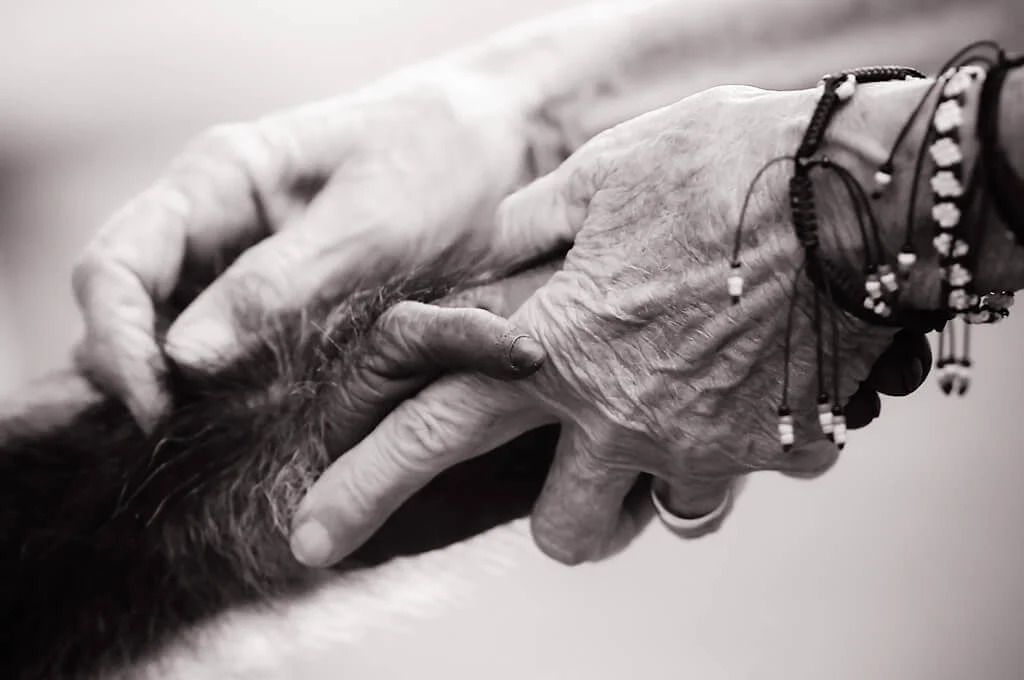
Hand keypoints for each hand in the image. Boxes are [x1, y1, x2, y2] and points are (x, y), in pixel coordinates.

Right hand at [71, 61, 561, 429]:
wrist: (497, 146)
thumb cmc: (439, 160)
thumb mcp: (369, 223)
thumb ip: (277, 285)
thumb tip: (182, 359)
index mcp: (217, 181)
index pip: (114, 265)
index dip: (116, 343)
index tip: (155, 409)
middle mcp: (214, 224)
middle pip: (129, 309)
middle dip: (138, 377)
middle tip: (181, 440)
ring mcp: (244, 264)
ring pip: (173, 339)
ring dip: (182, 394)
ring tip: (223, 442)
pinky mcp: (282, 301)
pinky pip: (231, 352)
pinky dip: (231, 393)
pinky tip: (259, 425)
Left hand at [291, 81, 936, 566]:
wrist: (859, 191)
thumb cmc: (720, 167)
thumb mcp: (597, 178)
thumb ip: (520, 239)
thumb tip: (470, 269)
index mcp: (558, 347)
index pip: (431, 429)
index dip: (361, 485)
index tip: (311, 537)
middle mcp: (619, 417)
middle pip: (558, 532)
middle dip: (562, 515)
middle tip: (584, 468)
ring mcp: (701, 445)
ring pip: (657, 517)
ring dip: (657, 479)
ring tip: (681, 405)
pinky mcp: (775, 451)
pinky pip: (745, 479)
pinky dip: (739, 446)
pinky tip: (751, 383)